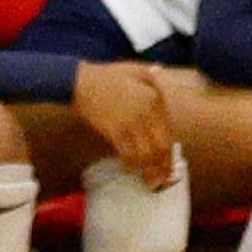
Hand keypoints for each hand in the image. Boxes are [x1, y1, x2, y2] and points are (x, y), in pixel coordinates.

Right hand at [71, 62, 174, 187]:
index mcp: (155, 99)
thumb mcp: (135, 69)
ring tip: (150, 182)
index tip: (169, 163)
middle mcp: (147, 113)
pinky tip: (130, 169)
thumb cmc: (107, 76)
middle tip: (163, 180)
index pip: (168, 131)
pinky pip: (127, 153)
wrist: (81, 82)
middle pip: (160, 147)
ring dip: (149, 171)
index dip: (170, 151)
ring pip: (146, 154)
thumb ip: (151, 75)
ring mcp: (131, 123)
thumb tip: (160, 74)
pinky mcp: (115, 131)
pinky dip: (131, 164)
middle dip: (163, 167)